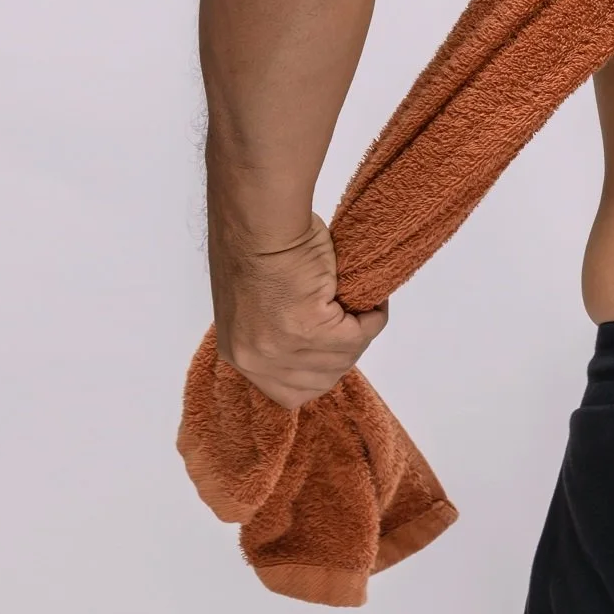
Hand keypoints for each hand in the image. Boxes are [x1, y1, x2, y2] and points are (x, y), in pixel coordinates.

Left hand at [210, 213, 387, 409]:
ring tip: (365, 304)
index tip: (334, 345)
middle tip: (355, 320)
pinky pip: (360, 333)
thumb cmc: (257, 245)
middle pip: (322, 380)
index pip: (290, 392)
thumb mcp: (258, 306)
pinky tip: (372, 299)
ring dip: (362, 331)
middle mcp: (257, 360)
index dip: (319, 371)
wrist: (260, 220)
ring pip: (345, 357)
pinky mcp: (310, 328)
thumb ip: (279, 331)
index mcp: (240, 355)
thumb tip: (315, 339)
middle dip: (345, 353)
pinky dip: (373, 316)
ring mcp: (282, 348)